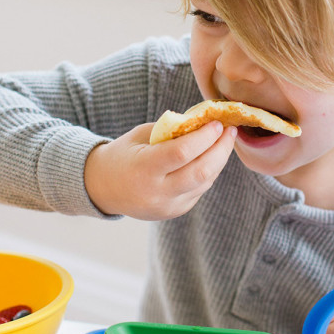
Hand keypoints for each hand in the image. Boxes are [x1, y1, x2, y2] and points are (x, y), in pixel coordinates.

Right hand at [84, 121, 236, 219]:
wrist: (103, 188)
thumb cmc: (124, 154)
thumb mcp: (142, 136)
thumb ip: (171, 131)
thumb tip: (205, 122)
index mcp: (144, 168)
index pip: (182, 152)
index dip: (205, 137)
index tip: (217, 122)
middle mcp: (157, 192)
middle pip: (201, 172)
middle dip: (221, 149)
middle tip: (231, 131)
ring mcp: (168, 206)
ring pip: (205, 182)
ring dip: (219, 160)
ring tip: (225, 141)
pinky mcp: (176, 211)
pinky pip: (200, 190)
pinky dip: (209, 172)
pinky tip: (211, 157)